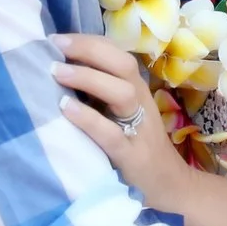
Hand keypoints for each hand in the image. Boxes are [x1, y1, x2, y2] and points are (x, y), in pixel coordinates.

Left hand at [54, 33, 193, 208]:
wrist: (171, 188)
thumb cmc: (137, 148)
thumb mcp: (122, 114)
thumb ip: (100, 94)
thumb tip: (60, 69)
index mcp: (136, 90)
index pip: (116, 54)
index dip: (88, 41)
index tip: (57, 37)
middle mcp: (141, 103)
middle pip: (122, 64)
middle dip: (88, 49)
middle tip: (55, 46)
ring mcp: (139, 129)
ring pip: (121, 92)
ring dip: (87, 78)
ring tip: (56, 72)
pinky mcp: (132, 156)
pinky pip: (110, 133)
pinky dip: (87, 118)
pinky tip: (65, 108)